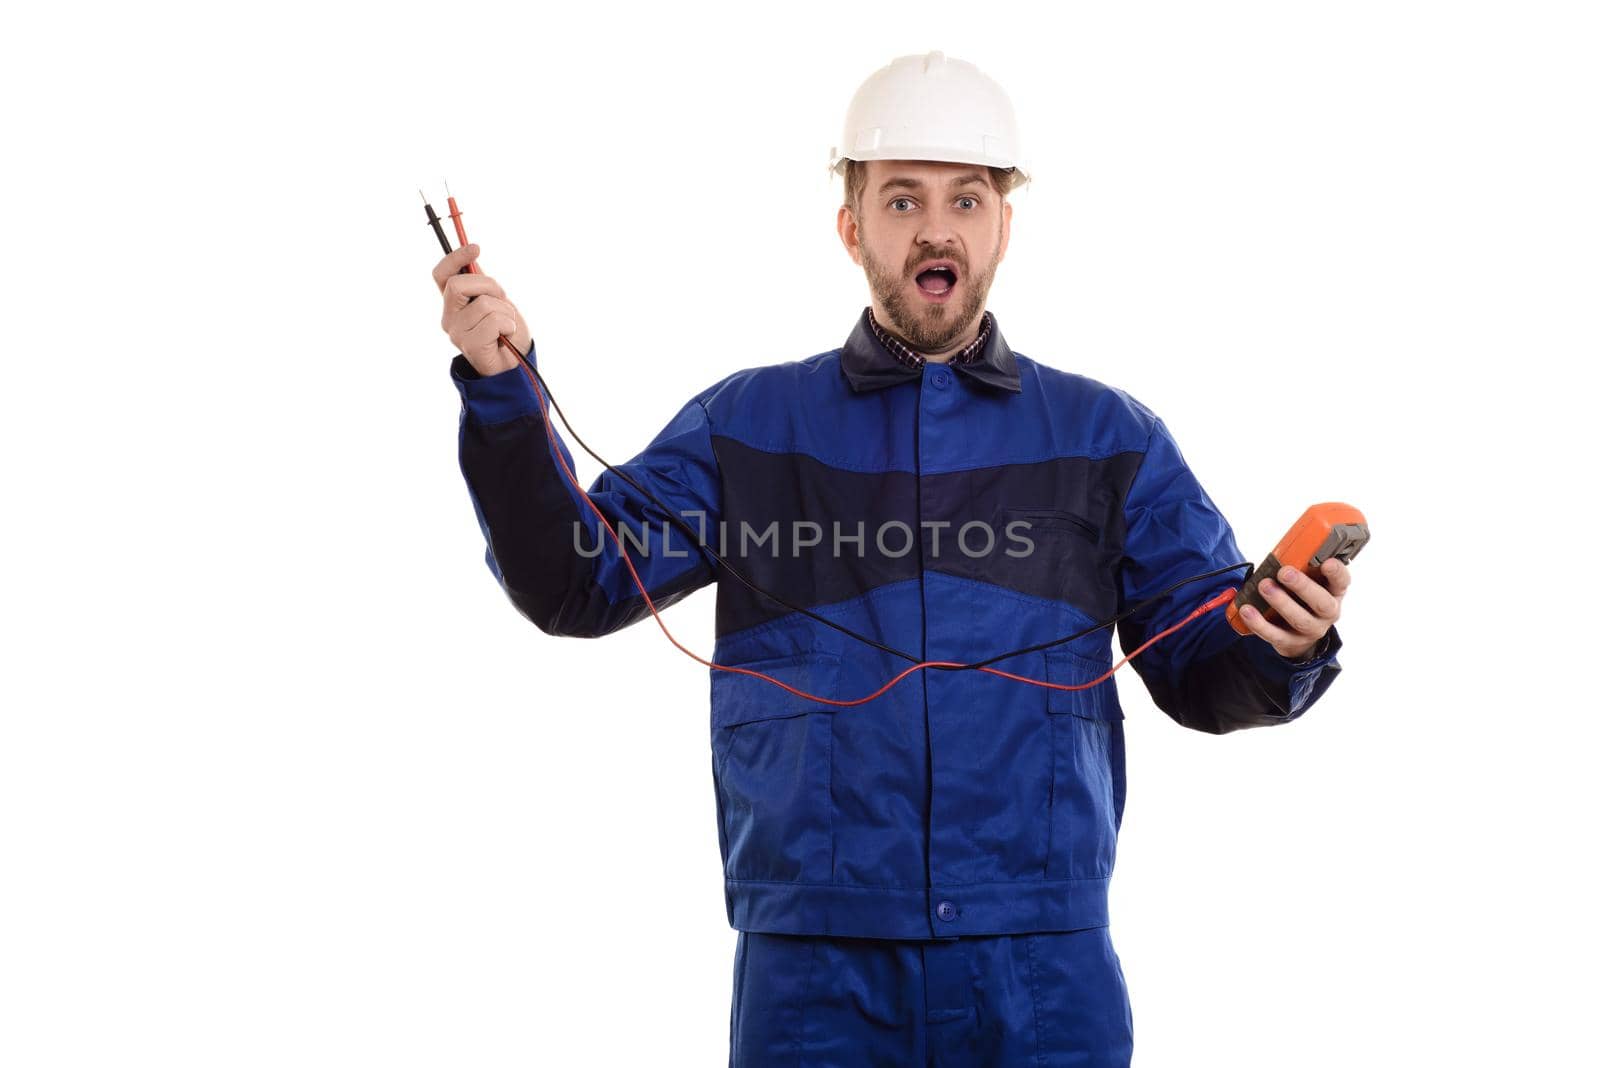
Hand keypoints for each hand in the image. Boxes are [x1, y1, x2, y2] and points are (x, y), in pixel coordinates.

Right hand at [433, 243, 533, 376]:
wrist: (516, 363)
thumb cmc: (505, 331)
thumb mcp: (494, 299)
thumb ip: (481, 282)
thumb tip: (471, 256)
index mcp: (453, 303)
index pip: (441, 275)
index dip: (455, 258)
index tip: (475, 248)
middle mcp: (450, 317)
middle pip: (459, 285)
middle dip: (490, 286)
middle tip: (502, 299)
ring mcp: (458, 333)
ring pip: (484, 304)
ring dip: (505, 311)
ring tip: (506, 325)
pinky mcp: (470, 346)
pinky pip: (494, 322)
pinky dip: (509, 325)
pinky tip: (507, 336)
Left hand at [1239, 557, 1350, 660]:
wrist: (1299, 633)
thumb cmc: (1302, 599)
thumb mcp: (1309, 581)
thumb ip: (1301, 568)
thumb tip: (1282, 552)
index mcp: (1334, 592)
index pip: (1342, 581)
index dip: (1336, 572)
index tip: (1327, 562)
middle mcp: (1327, 613)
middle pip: (1322, 603)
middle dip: (1302, 586)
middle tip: (1284, 572)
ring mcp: (1311, 630)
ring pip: (1300, 620)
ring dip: (1280, 602)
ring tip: (1263, 586)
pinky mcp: (1291, 642)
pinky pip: (1275, 635)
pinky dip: (1259, 623)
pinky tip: (1247, 610)